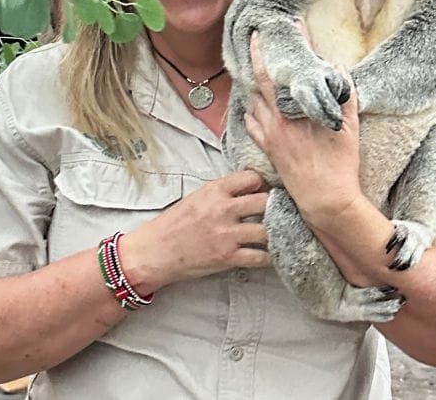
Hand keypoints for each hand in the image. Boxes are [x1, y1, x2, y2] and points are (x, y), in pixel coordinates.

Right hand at [122, 170, 268, 289]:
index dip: (263, 184)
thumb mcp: (198, 196)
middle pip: (266, 201)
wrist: (155, 251)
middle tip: (280, 212)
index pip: (253, 178)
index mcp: (215, 190)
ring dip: (275, 232)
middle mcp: (223, 210)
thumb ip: (224, 191)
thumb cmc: (175, 224)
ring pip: (268, 230)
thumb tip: (253, 187)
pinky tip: (269, 254)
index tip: (266, 191)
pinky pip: (260, 257)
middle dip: (276, 206)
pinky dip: (269, 257)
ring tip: (277, 233)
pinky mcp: (227, 257)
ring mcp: (226, 235)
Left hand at [244, 35, 361, 220]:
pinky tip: (255, 103)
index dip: (293, 43)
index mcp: (297, 109)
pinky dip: (252, 108)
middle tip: (262, 38)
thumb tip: (338, 69)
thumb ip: (344, 95)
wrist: (324, 200)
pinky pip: (251, 121)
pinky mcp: (266, 147)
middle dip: (262, 54)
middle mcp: (278, 118)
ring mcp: (269, 133)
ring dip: (254, 81)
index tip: (293, 24)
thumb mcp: (349, 127)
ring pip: (253, 98)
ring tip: (259, 66)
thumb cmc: (339, 165)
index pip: (289, 67)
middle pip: (262, 78)